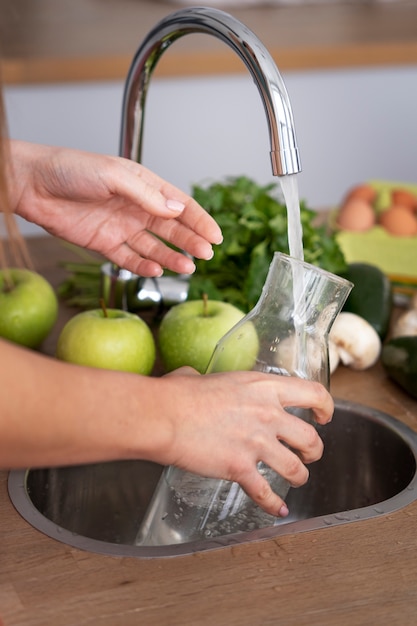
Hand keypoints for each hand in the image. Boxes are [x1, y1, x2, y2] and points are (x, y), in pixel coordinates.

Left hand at [7, 140, 222, 276]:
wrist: (33, 184)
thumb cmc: (70, 169)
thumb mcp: (114, 176)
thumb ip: (147, 195)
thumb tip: (177, 210)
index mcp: (142, 185)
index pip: (179, 205)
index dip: (199, 220)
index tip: (216, 236)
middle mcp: (135, 207)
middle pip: (171, 228)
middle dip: (191, 241)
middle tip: (206, 254)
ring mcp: (120, 227)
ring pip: (154, 246)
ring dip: (172, 257)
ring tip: (188, 268)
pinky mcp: (104, 244)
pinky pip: (129, 258)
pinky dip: (143, 266)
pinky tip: (156, 270)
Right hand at [156, 368, 333, 516]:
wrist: (163, 415)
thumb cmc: (178, 393)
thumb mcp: (205, 376)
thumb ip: (211, 382)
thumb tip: (193, 379)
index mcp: (264, 387)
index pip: (314, 393)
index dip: (326, 407)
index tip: (324, 417)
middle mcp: (268, 414)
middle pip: (311, 439)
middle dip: (314, 451)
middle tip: (308, 455)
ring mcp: (257, 443)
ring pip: (297, 469)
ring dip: (300, 477)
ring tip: (296, 478)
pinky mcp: (241, 468)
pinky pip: (266, 493)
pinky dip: (274, 505)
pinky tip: (278, 509)